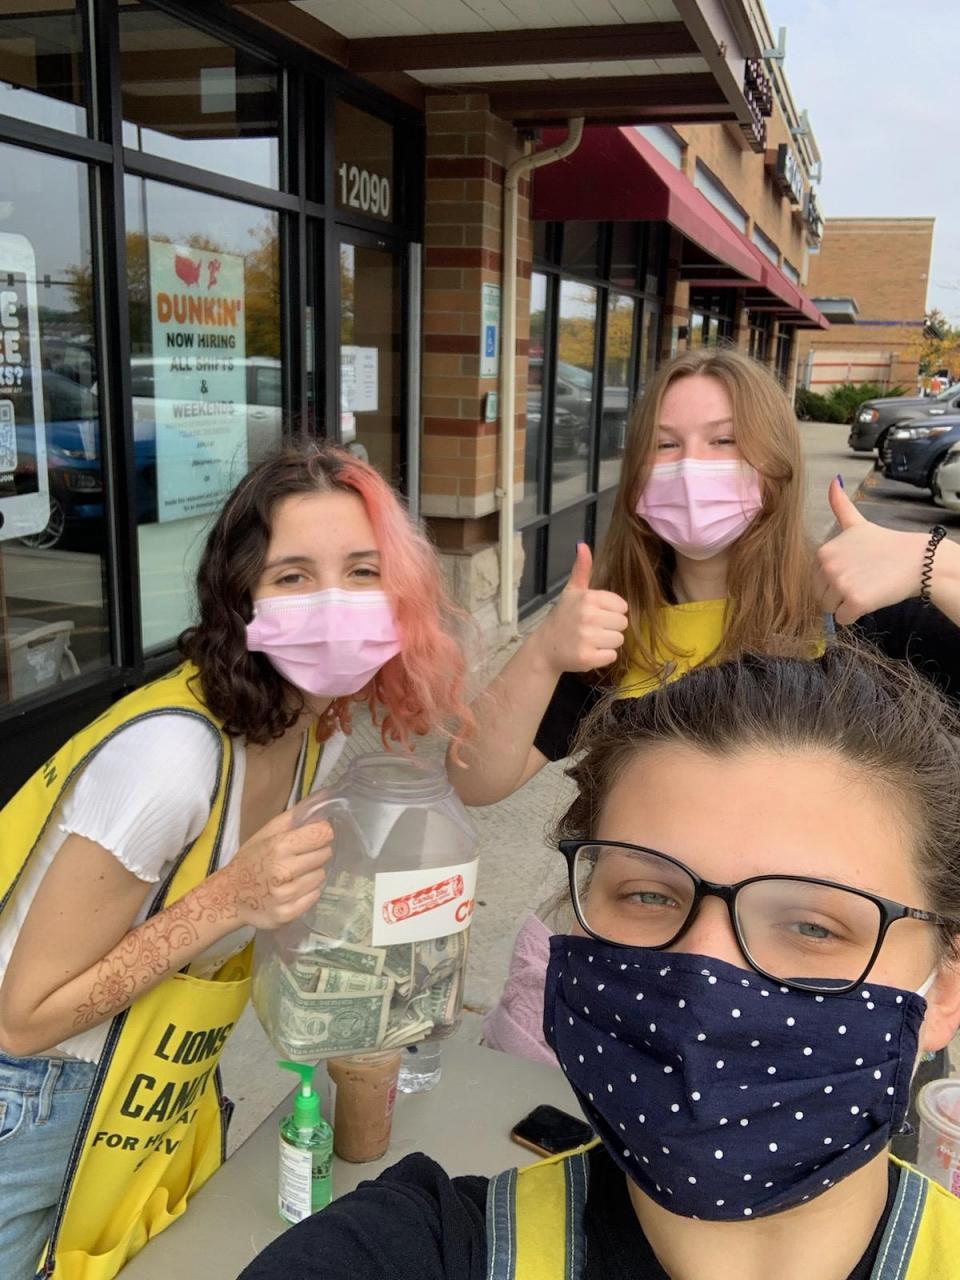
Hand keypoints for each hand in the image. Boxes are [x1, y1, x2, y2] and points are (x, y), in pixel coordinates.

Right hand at [217, 810, 333, 928]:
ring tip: (292, 876)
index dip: (321, 833)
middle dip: (316, 853)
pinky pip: (314, 897)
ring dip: (311, 874)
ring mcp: (285, 896)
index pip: (322, 834)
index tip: (313, 837)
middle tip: (298, 858)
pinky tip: (291, 891)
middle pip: (324, 855)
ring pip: (321, 877)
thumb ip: (294, 816)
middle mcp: (282, 871)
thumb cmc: (250, 861)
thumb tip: (324, 798)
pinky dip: (307, 893)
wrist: (228, 897)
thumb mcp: (266, 833)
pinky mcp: (287, 914)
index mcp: (278, 846)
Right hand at [531, 543, 628, 674]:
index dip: (611, 612)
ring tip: (590, 640)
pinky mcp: (588, 658)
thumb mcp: (571, 591)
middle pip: (623, 623)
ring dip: (607, 643)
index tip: (595, 614)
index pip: (622, 606)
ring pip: (619, 640)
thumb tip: (582, 544)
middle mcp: (588, 616)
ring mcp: (588, 638)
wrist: (545, 648)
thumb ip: (581, 569)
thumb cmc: (562, 617)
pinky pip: (612, 656)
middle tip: (592, 629)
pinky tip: (589, 652)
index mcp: (588, 598)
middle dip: (610, 628)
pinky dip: (603, 657)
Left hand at [815, 478, 926, 623]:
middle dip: (838, 594)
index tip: (855, 570)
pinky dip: (854, 616)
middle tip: (862, 581)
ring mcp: (840, 584)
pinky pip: (843, 619)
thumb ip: (840, 506)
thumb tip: (833, 480)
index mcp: (823, 552)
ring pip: (830, 609)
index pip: (816, 579)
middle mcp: (827, 567)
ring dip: (846, 605)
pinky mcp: (855, 601)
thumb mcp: (858, 524)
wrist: (916, 560)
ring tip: (866, 588)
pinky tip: (869, 600)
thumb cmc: (885, 544)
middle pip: (820, 596)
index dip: (835, 579)